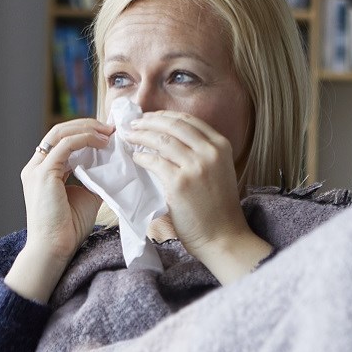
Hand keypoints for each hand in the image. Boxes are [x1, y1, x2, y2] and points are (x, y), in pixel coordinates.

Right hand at [6, 118, 112, 302]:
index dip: (84, 132)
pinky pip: (66, 145)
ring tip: (109, 132)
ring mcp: (37, 169)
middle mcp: (35, 166)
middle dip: (87, 125)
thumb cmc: (67, 229)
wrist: (54, 249)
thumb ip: (92, 179)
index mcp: (42, 171)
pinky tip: (103, 143)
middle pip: (59, 131)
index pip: (61, 141)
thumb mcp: (85, 196)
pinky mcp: (44, 173)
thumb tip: (112, 166)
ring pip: (60, 133)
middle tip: (111, 127)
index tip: (107, 133)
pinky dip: (85, 139)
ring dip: (87, 128)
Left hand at [125, 111, 271, 283]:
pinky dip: (141, 157)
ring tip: (129, 137)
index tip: (150, 117)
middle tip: (133, 124)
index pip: (188, 119)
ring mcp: (195, 166)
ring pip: (161, 140)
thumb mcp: (219, 170)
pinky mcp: (179, 183)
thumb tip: (169, 138)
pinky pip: (154, 162)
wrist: (223, 236)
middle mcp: (210, 152)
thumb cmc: (218, 207)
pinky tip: (135, 158)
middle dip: (149, 121)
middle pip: (173, 125)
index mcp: (221, 145)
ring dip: (140, 135)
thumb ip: (201, 152)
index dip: (165, 115)